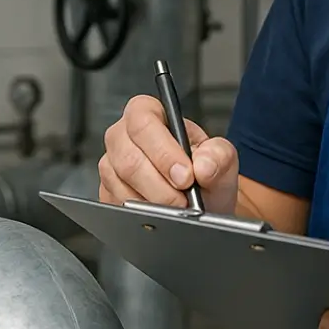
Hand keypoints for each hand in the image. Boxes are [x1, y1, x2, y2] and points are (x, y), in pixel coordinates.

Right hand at [98, 94, 238, 215]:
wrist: (201, 203)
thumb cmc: (205, 172)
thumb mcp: (222, 159)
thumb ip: (219, 155)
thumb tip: (203, 165)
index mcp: (149, 113)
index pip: (144, 122)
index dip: (164, 151)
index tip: (185, 176)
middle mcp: (123, 136)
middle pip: (129, 159)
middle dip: (161, 185)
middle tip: (184, 200)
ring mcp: (111, 164)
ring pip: (122, 186)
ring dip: (154, 202)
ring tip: (177, 207)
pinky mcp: (106, 192)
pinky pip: (116, 205)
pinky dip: (142, 215)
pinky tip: (160, 214)